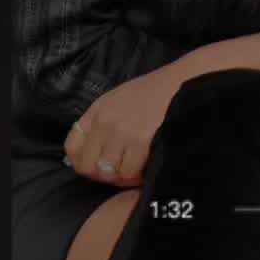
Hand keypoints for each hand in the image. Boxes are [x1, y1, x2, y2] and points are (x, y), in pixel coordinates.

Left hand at [64, 62, 188, 185]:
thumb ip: (104, 124)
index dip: (84, 163)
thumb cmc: (159, 93)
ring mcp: (122, 132)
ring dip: (125, 177)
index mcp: (99, 110)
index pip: (72, 148)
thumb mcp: (122, 100)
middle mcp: (105, 121)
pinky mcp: (141, 142)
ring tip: (139, 168)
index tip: (100, 166)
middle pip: (88, 167)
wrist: (187, 82)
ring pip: (110, 173)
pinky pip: (130, 173)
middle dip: (105, 175)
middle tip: (123, 172)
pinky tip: (149, 166)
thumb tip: (93, 155)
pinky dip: (139, 176)